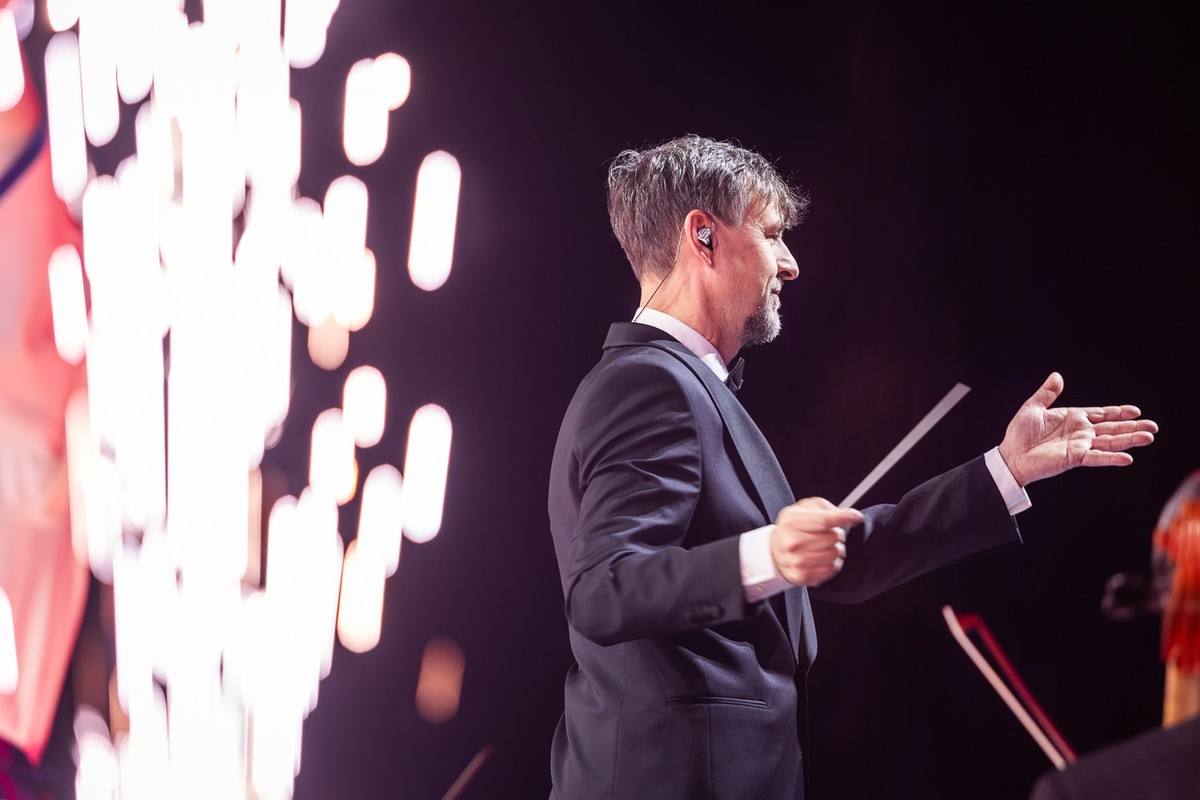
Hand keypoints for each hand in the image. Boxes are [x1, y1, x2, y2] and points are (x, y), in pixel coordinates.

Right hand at [771, 498, 862, 585]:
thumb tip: (852, 516)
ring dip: (835, 549)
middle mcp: (792, 542)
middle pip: (833, 538)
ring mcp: (797, 561)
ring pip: (835, 554)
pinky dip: (832, 563)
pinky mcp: (803, 576)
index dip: (843, 518)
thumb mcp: (805, 509)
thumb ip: (828, 509)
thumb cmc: (793, 528)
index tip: (855, 518)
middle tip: (828, 534)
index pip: (824, 520)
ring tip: (825, 546)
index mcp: (792, 521)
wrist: (775, 551)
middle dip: (836, 534)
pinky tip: (822, 558)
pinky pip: (832, 569)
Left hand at [997, 372, 1157, 485]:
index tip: (1135, 411)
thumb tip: (1057, 376)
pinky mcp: (1074, 458)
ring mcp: (1079, 446)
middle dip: (1132, 427)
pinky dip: (1111, 458)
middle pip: (1112, 428)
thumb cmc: (1019, 433)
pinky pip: (1096, 458)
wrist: (1010, 454)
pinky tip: (1127, 458)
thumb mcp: (1033, 408)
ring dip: (1129, 440)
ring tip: (1148, 438)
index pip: (1102, 414)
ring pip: (1109, 442)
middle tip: (1153, 427)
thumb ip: (1047, 393)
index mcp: (1073, 418)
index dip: (1118, 413)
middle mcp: (1081, 433)